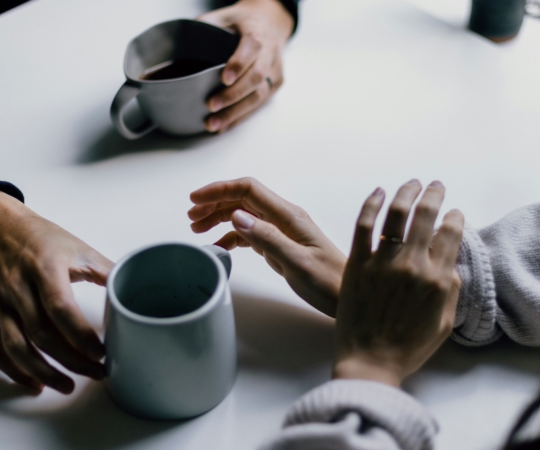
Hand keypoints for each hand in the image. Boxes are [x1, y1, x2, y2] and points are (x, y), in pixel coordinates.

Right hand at [0, 191, 112, 393]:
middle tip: (97, 372)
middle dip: (71, 360)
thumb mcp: (80, 247)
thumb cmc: (43, 239)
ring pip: (17, 347)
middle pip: (42, 334)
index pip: (60, 308)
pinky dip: (15, 371)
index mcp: (44, 268)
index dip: (81, 335)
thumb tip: (135, 290)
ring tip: (68, 386)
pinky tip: (35, 383)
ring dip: (44, 372)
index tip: (102, 352)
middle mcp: (18, 287)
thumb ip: (107, 270)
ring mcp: (0, 304)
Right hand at [189, 178, 344, 316]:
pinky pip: (251, 233)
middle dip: (215, 203)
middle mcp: (284, 218)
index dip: (219, 190)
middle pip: (243, 199)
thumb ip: (267, 239)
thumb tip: (237, 216)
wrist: (347, 297)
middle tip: (191, 217)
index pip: (249, 190)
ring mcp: (282, 231)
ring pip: (244, 215)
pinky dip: (232, 237)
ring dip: (220, 218)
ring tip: (198, 229)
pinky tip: (220, 247)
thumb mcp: (297, 263)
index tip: (195, 199)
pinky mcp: (281, 245)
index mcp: (289, 216)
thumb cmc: (328, 282)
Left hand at [197, 0, 293, 132]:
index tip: (223, 79)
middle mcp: (270, 53)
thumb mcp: (225, 15)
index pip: (252, 47)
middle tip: (211, 105)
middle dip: (233, 95)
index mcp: (257, 33)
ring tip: (214, 124)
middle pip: (256, 77)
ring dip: (236, 113)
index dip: (239, 64)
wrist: (271, 23)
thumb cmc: (244, 22)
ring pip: (259, 96)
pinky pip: (260, 104)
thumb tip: (180, 42)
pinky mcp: (276, 84)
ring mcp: (275, 71)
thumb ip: (205, 25)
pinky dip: (241, 117)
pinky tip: (225, 126)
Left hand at [333, 180, 463, 387]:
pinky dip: (372, 203)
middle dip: (434, 194)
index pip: (451, 234)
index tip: (454, 213)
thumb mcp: (444, 323)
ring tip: (412, 183)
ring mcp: (383, 262)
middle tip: (435, 186)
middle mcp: (413, 265)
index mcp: (437, 279)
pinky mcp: (357, 263)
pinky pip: (364, 224)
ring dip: (407, 192)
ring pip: (397, 213)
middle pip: (426, 215)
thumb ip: (451, 289)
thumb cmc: (408, 348)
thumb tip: (451, 262)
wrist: (370, 362)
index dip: (455, 218)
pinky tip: (379, 192)